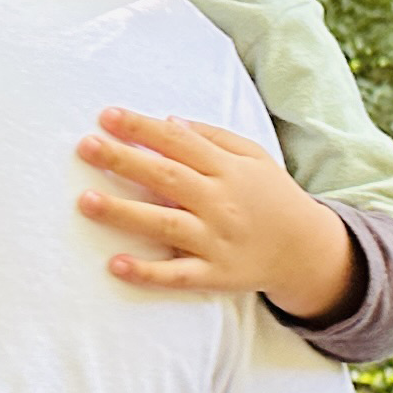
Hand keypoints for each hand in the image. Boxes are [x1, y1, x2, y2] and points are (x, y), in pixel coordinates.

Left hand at [76, 107, 356, 317]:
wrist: (307, 250)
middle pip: (166, 177)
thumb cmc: (271, 196)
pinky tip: (115, 264)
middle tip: (85, 147)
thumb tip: (167, 121)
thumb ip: (212, 138)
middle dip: (124, 160)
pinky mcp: (215, 275)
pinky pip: (177, 276)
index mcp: (227, 169)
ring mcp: (215, 241)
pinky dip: (147, 272)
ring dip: (124, 212)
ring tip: (85, 201)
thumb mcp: (253, 157)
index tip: (106, 116)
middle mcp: (220, 202)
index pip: (179, 142)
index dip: (142, 128)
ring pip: (164, 225)